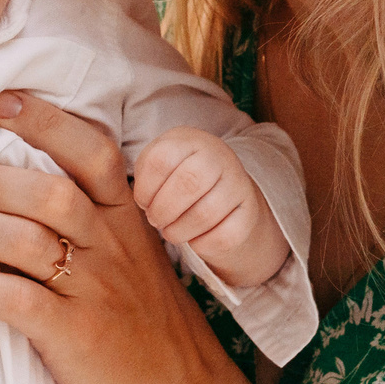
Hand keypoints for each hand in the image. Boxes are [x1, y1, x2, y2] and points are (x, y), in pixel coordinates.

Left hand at [0, 92, 241, 383]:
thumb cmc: (140, 319)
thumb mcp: (128, 254)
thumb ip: (86, 217)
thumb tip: (6, 181)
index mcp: (126, 216)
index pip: (92, 152)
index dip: (46, 122)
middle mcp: (112, 244)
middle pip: (44, 192)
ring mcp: (95, 288)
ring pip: (22, 239)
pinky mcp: (75, 333)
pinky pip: (14, 299)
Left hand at [134, 126, 291, 289]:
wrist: (226, 198)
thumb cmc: (177, 182)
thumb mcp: (158, 167)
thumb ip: (142, 173)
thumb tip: (134, 198)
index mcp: (189, 140)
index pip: (161, 159)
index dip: (145, 188)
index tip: (143, 201)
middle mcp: (219, 155)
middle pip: (188, 182)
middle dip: (163, 209)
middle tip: (156, 219)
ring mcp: (239, 183)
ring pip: (206, 212)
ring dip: (179, 230)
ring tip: (170, 231)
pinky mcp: (250, 214)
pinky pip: (223, 236)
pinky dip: (201, 244)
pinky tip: (194, 239)